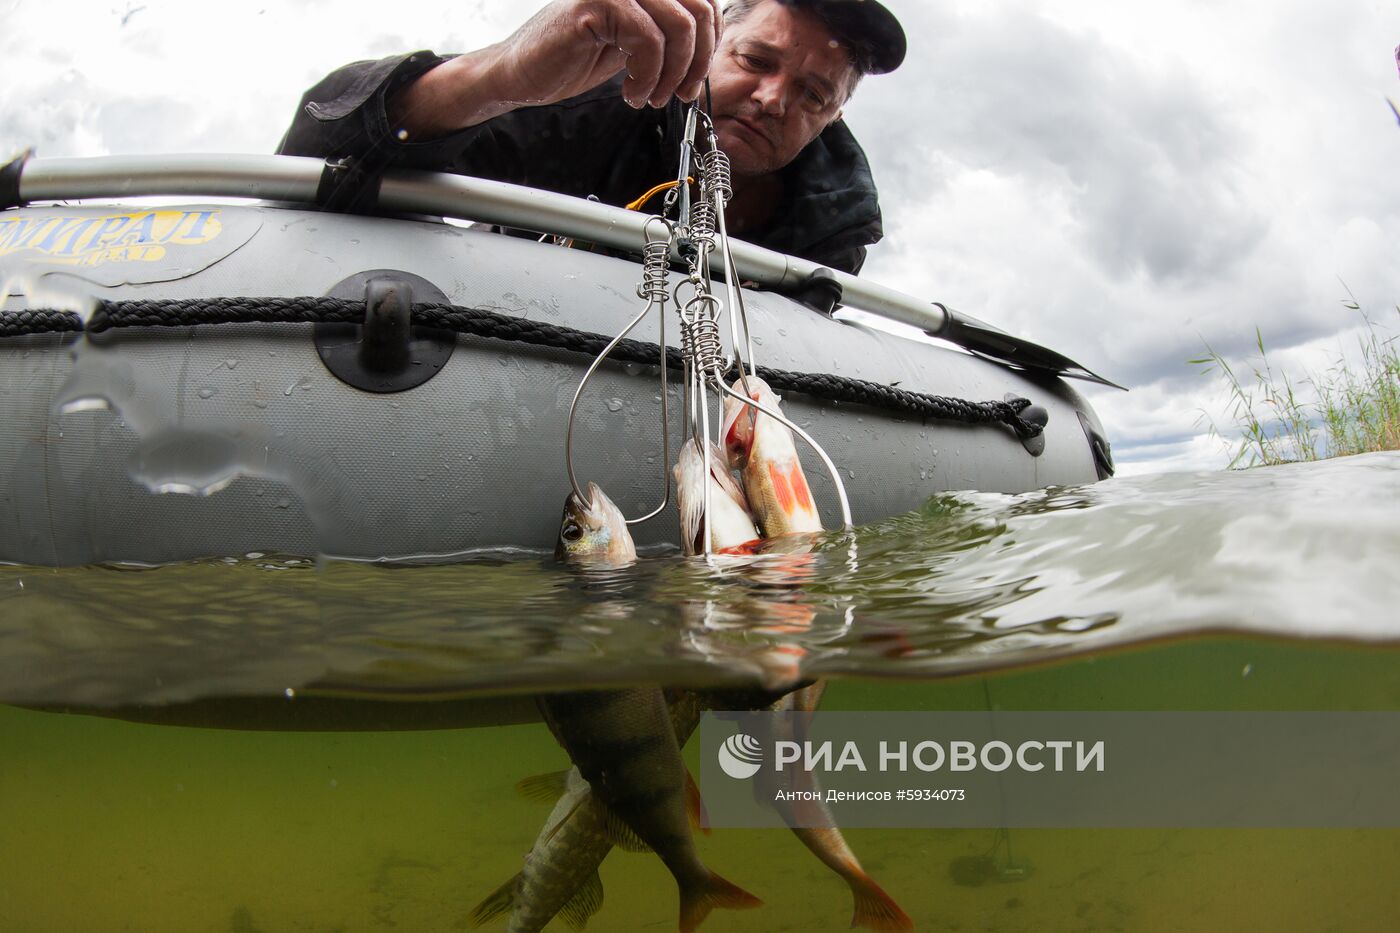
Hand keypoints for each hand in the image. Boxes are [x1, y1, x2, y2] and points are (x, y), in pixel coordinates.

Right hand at [495, 0, 720, 108]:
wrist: (523, 73)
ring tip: (650, 95)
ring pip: (679, 26)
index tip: (693, 76)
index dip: (710, 42)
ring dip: (671, 74)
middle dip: (696, 62)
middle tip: (679, 92)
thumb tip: (711, 39)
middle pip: (699, 10)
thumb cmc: (575, 56)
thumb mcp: (637, 41)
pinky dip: (647, 76)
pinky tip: (631, 91)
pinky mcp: (596, 3)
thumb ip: (671, 31)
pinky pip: (648, 40)